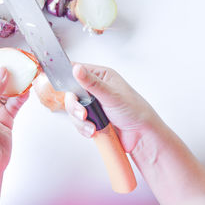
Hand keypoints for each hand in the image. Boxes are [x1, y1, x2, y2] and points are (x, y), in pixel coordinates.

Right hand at [64, 63, 204, 204]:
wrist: (141, 135)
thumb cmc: (134, 110)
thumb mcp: (111, 94)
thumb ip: (91, 82)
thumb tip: (76, 69)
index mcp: (100, 76)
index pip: (76, 70)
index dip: (67, 77)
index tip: (63, 85)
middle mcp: (94, 88)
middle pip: (71, 93)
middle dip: (75, 107)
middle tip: (83, 114)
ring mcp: (91, 104)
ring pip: (72, 110)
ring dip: (80, 121)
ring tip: (93, 127)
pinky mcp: (90, 118)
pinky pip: (78, 122)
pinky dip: (84, 128)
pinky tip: (94, 131)